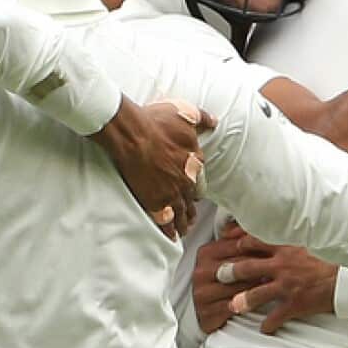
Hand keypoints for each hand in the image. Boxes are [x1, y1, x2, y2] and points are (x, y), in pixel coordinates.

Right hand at [92, 96, 215, 238]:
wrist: (133, 135)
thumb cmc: (156, 121)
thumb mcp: (185, 112)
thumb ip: (202, 117)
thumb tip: (214, 122)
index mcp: (195, 161)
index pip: (200, 178)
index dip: (196, 184)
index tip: (195, 190)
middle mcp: (186, 180)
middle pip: (192, 198)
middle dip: (191, 207)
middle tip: (190, 215)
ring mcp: (171, 193)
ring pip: (181, 213)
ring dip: (183, 222)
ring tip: (183, 228)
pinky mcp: (155, 202)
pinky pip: (165, 221)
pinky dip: (169, 230)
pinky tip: (170, 235)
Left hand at [193, 223, 336, 334]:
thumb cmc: (330, 258)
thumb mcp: (308, 242)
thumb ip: (289, 239)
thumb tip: (274, 230)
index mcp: (285, 246)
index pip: (253, 241)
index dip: (236, 243)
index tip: (225, 246)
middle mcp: (282, 264)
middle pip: (248, 267)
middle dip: (230, 272)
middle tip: (219, 276)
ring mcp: (287, 285)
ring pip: (257, 293)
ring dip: (242, 301)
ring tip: (232, 307)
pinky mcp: (296, 303)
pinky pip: (277, 316)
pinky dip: (269, 325)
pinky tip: (264, 329)